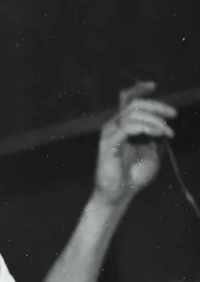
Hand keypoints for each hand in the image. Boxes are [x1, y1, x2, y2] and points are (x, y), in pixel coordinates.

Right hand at [94, 82, 175, 205]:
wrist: (120, 194)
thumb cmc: (134, 175)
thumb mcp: (153, 150)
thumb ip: (155, 134)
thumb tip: (162, 122)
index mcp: (122, 126)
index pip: (127, 99)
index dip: (139, 89)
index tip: (154, 86)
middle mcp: (113, 127)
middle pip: (133, 104)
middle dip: (156, 106)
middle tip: (172, 115)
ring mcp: (109, 135)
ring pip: (132, 114)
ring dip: (154, 120)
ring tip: (165, 131)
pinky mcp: (109, 145)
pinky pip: (127, 127)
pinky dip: (145, 127)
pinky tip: (155, 134)